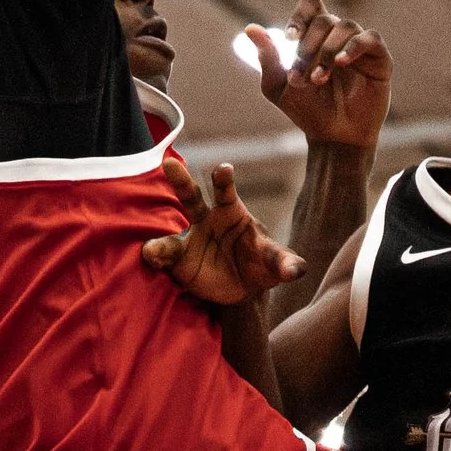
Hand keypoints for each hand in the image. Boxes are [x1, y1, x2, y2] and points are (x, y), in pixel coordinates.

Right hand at [142, 149, 301, 304]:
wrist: (243, 287)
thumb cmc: (260, 264)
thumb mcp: (275, 263)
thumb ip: (285, 263)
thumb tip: (299, 270)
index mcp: (231, 212)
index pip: (226, 191)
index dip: (223, 179)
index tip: (224, 168)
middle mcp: (206, 220)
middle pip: (191, 196)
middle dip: (181, 180)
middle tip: (170, 164)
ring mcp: (190, 240)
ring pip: (171, 235)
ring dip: (162, 243)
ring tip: (155, 251)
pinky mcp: (179, 261)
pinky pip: (165, 257)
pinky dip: (157, 258)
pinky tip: (151, 260)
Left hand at [247, 0, 391, 151]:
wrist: (333, 137)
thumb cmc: (307, 110)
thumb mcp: (278, 86)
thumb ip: (267, 57)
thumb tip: (250, 28)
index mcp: (315, 35)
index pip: (311, 5)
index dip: (300, 16)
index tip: (289, 39)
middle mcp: (338, 36)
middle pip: (324, 19)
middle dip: (308, 47)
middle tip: (300, 77)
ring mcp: (359, 46)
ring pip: (345, 26)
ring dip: (327, 51)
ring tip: (319, 79)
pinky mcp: (379, 58)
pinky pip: (371, 38)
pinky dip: (354, 46)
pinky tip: (341, 63)